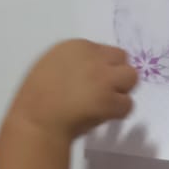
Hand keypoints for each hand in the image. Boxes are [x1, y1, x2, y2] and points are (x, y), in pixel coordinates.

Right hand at [13, 41, 137, 140]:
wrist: (36, 121)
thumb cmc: (36, 100)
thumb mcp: (51, 66)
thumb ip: (74, 63)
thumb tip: (91, 71)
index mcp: (76, 47)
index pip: (105, 51)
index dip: (103, 67)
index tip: (93, 82)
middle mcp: (93, 57)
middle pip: (123, 59)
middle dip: (117, 75)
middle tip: (105, 92)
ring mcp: (103, 78)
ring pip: (132, 77)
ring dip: (122, 90)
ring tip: (107, 103)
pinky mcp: (110, 100)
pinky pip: (128, 104)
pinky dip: (119, 112)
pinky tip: (104, 117)